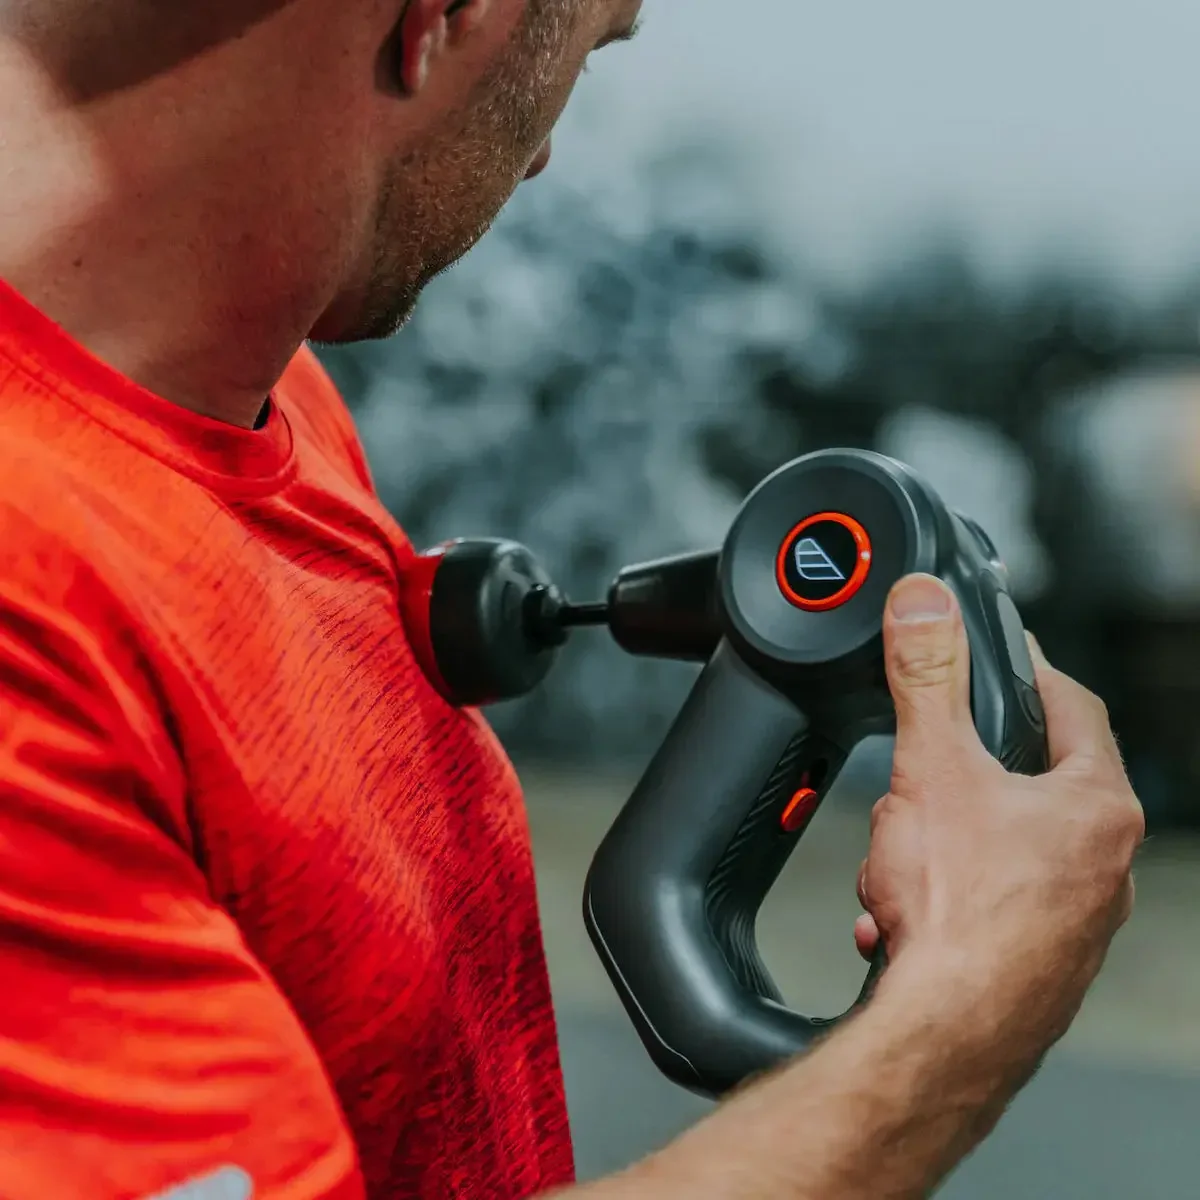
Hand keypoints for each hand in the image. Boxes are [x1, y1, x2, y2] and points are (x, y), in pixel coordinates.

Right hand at [855, 573, 1143, 1049]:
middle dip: (962, 769)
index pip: (1073, 704)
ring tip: (897, 853)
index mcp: (1098, 807)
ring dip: (941, 839)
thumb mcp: (933, 765)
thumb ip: (927, 676)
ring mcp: (1075, 920)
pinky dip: (939, 894)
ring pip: (1000, 845)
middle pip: (1031, 779)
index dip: (1027, 670)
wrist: (948, 1033)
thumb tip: (924, 603)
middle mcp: (1104, 865)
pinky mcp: (1038, 961)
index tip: (998, 656)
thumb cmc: (957, 909)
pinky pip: (984, 902)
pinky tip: (897, 910)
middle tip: (922, 763)